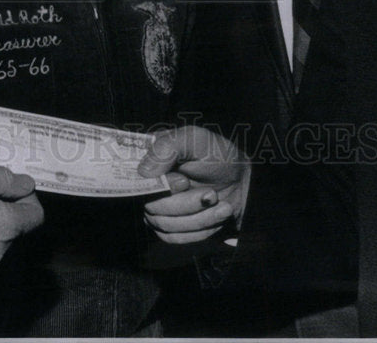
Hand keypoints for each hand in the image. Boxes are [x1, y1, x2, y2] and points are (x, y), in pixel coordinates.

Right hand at [138, 125, 249, 243]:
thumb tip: (144, 171)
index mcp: (150, 158)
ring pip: (164, 225)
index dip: (158, 185)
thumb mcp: (197, 140)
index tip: (184, 182)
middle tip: (212, 194)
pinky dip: (200, 229)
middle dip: (187, 204)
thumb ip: (168, 146)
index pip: (133, 178)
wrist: (243, 185)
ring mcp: (157, 207)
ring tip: (221, 204)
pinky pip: (175, 238)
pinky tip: (216, 215)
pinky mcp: (170, 228)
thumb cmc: (220, 157)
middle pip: (151, 206)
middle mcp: (149, 184)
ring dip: (199, 218)